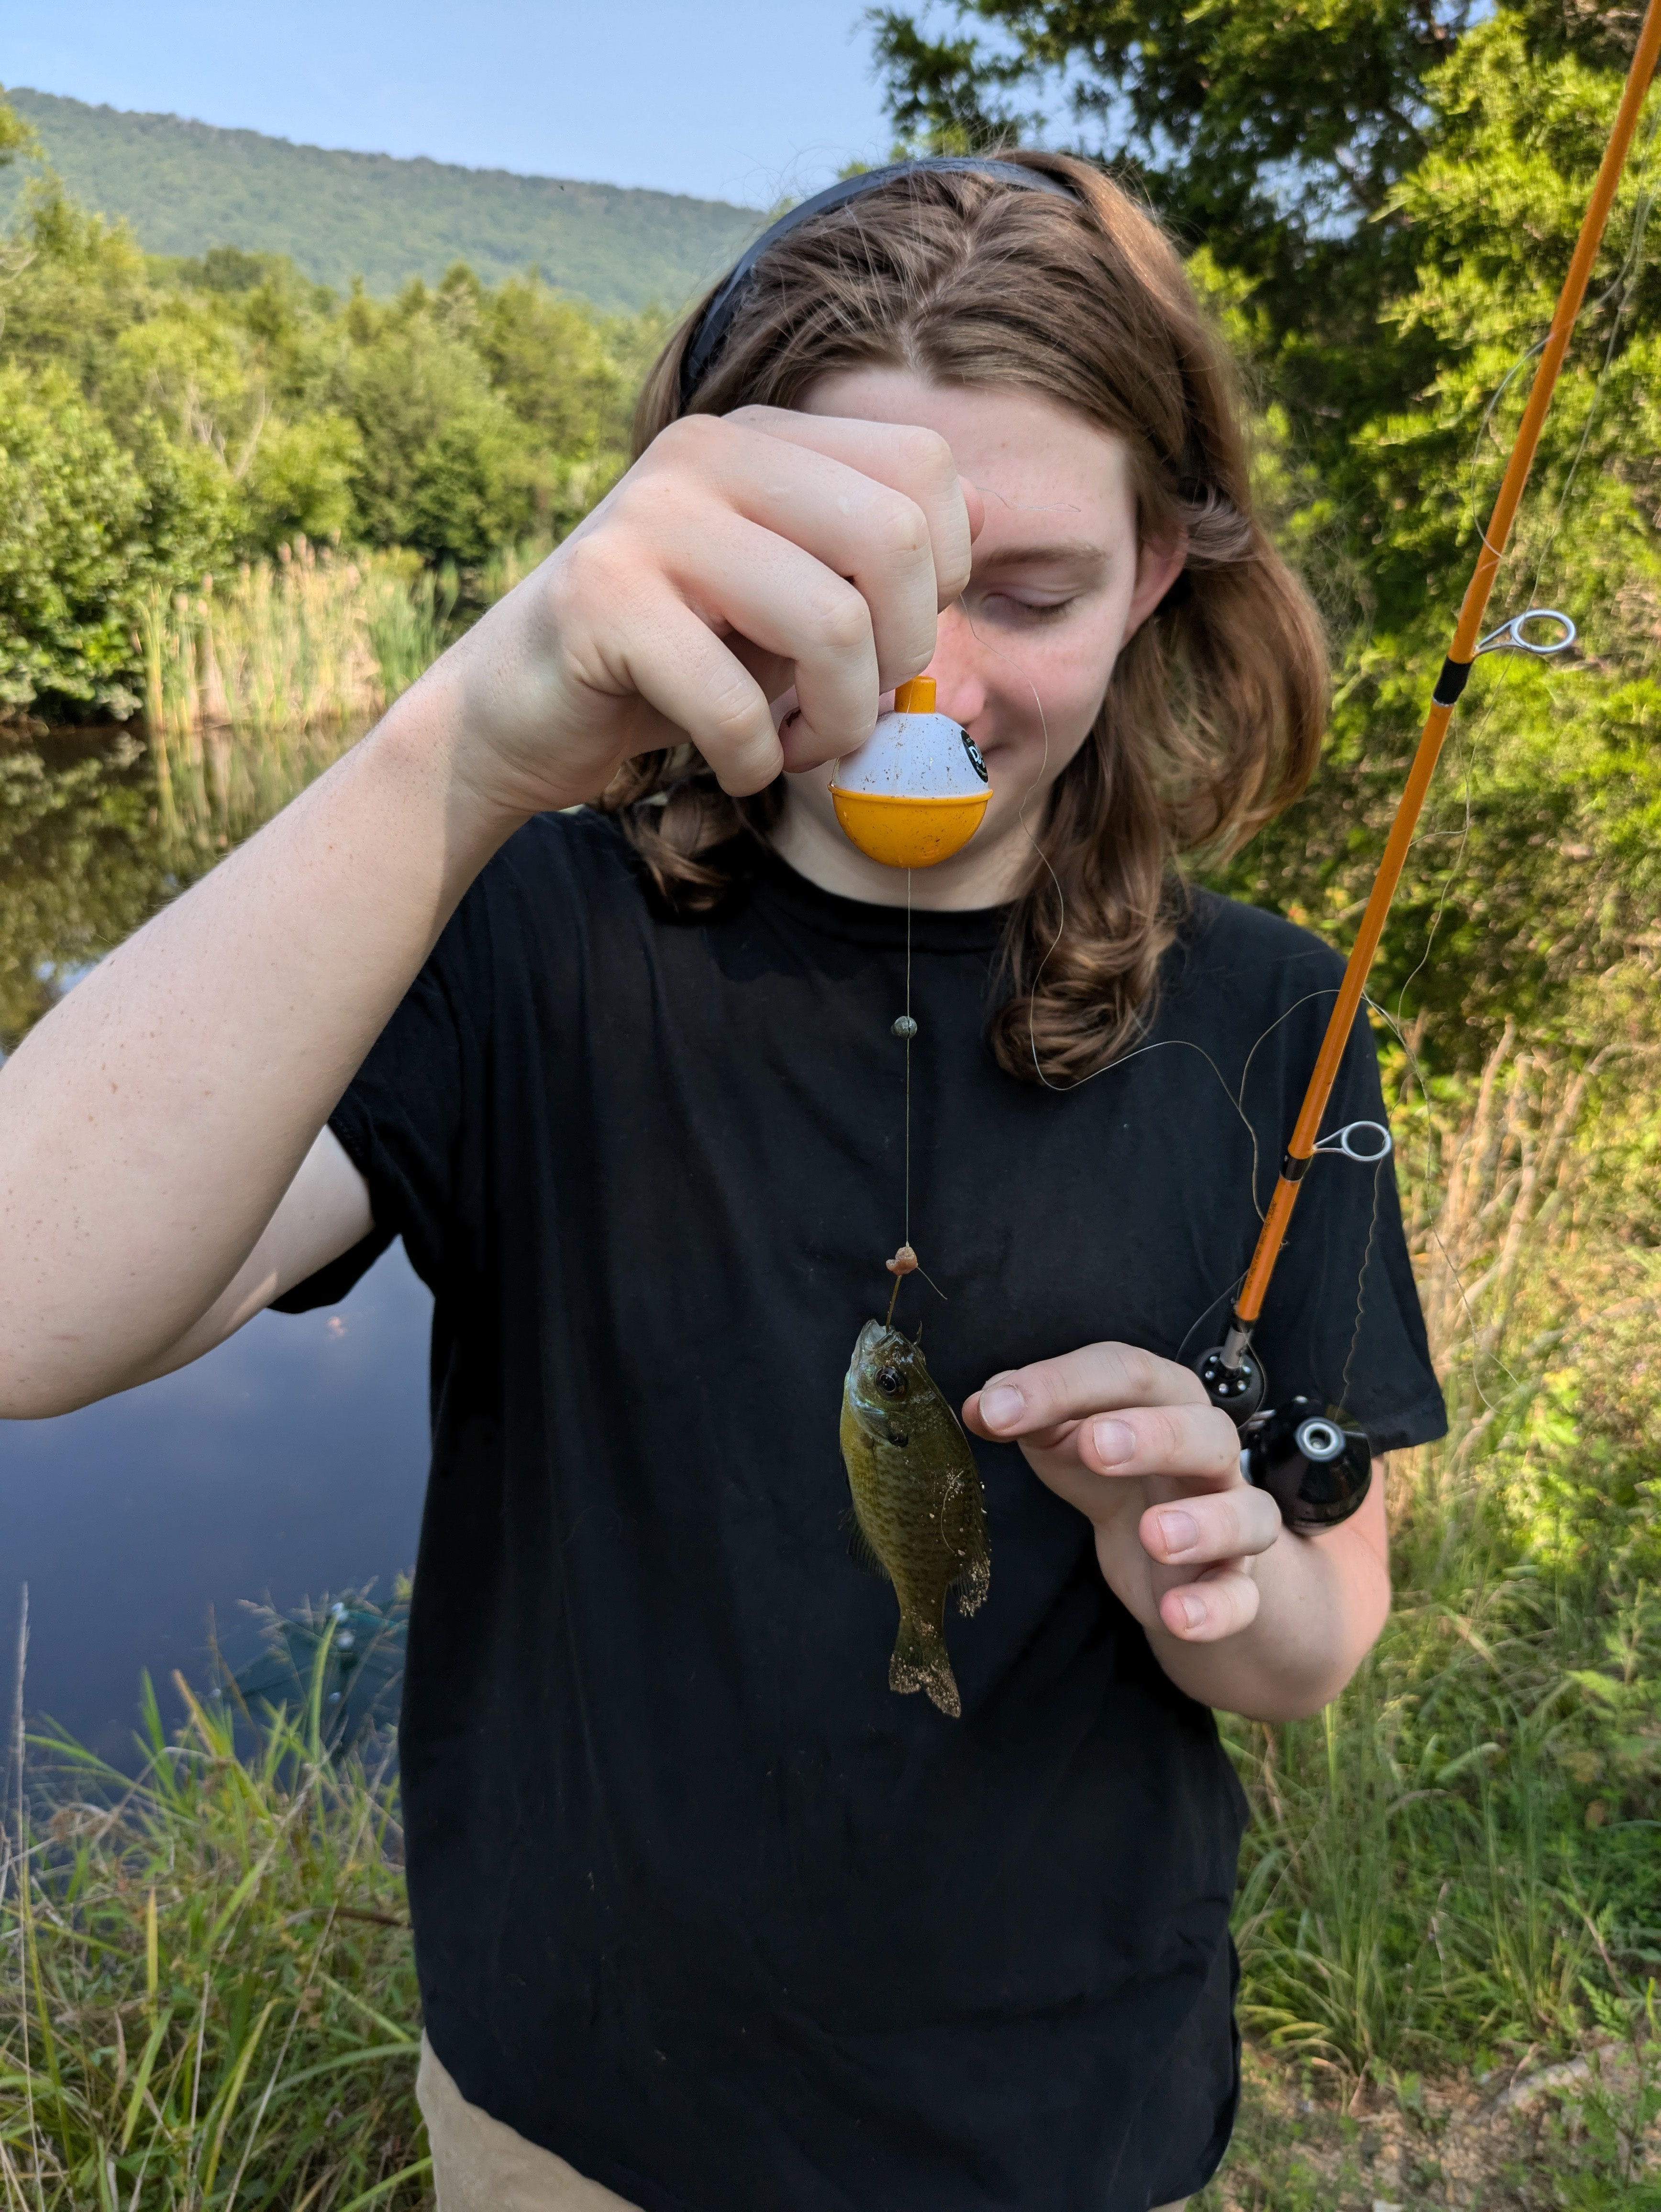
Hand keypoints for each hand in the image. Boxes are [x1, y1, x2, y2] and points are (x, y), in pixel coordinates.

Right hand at [407, 406, 981, 822]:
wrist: (517, 710)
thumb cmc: (676, 663)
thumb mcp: (788, 599)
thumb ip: (871, 563)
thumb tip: (985, 526)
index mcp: (764, 437)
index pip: (927, 466)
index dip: (943, 575)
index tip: (889, 638)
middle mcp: (708, 452)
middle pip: (897, 540)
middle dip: (902, 657)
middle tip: (853, 706)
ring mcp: (649, 518)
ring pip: (834, 626)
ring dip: (838, 723)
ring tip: (798, 745)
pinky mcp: (600, 599)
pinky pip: (735, 704)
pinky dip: (755, 762)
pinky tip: (733, 762)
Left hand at [964, 1343, 1282, 1644]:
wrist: (1170, 1558)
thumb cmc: (1117, 1477)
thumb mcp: (1069, 1441)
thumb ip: (1031, 1416)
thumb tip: (982, 1406)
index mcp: (1164, 1401)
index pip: (1126, 1373)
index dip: (1061, 1384)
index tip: (996, 1410)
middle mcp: (1208, 1453)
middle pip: (1202, 1430)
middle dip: (1152, 1436)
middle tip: (1095, 1446)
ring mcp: (1230, 1518)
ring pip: (1245, 1512)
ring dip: (1203, 1523)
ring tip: (1153, 1534)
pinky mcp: (1234, 1584)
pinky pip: (1240, 1597)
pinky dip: (1214, 1608)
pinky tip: (1177, 1615)